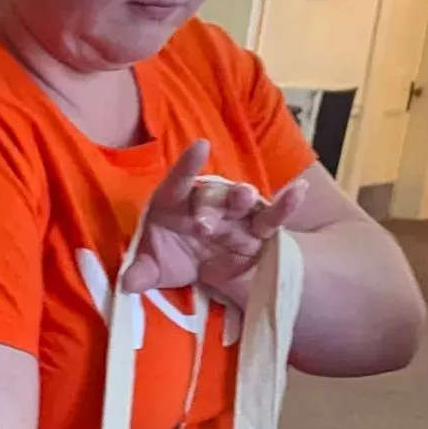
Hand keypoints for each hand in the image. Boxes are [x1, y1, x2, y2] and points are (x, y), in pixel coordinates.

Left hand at [121, 139, 309, 300]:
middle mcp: (207, 203)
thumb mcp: (155, 268)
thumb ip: (141, 272)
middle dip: (210, 208)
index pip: (178, 183)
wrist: (201, 271)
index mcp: (175, 203)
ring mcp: (234, 215)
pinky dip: (285, 206)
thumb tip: (127, 282)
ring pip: (243, 202)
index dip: (187, 166)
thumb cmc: (171, 257)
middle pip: (211, 198)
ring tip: (245, 196)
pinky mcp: (257, 230)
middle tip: (204, 228)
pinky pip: (272, 219)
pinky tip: (300, 191)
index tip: (200, 146)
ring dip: (243, 199)